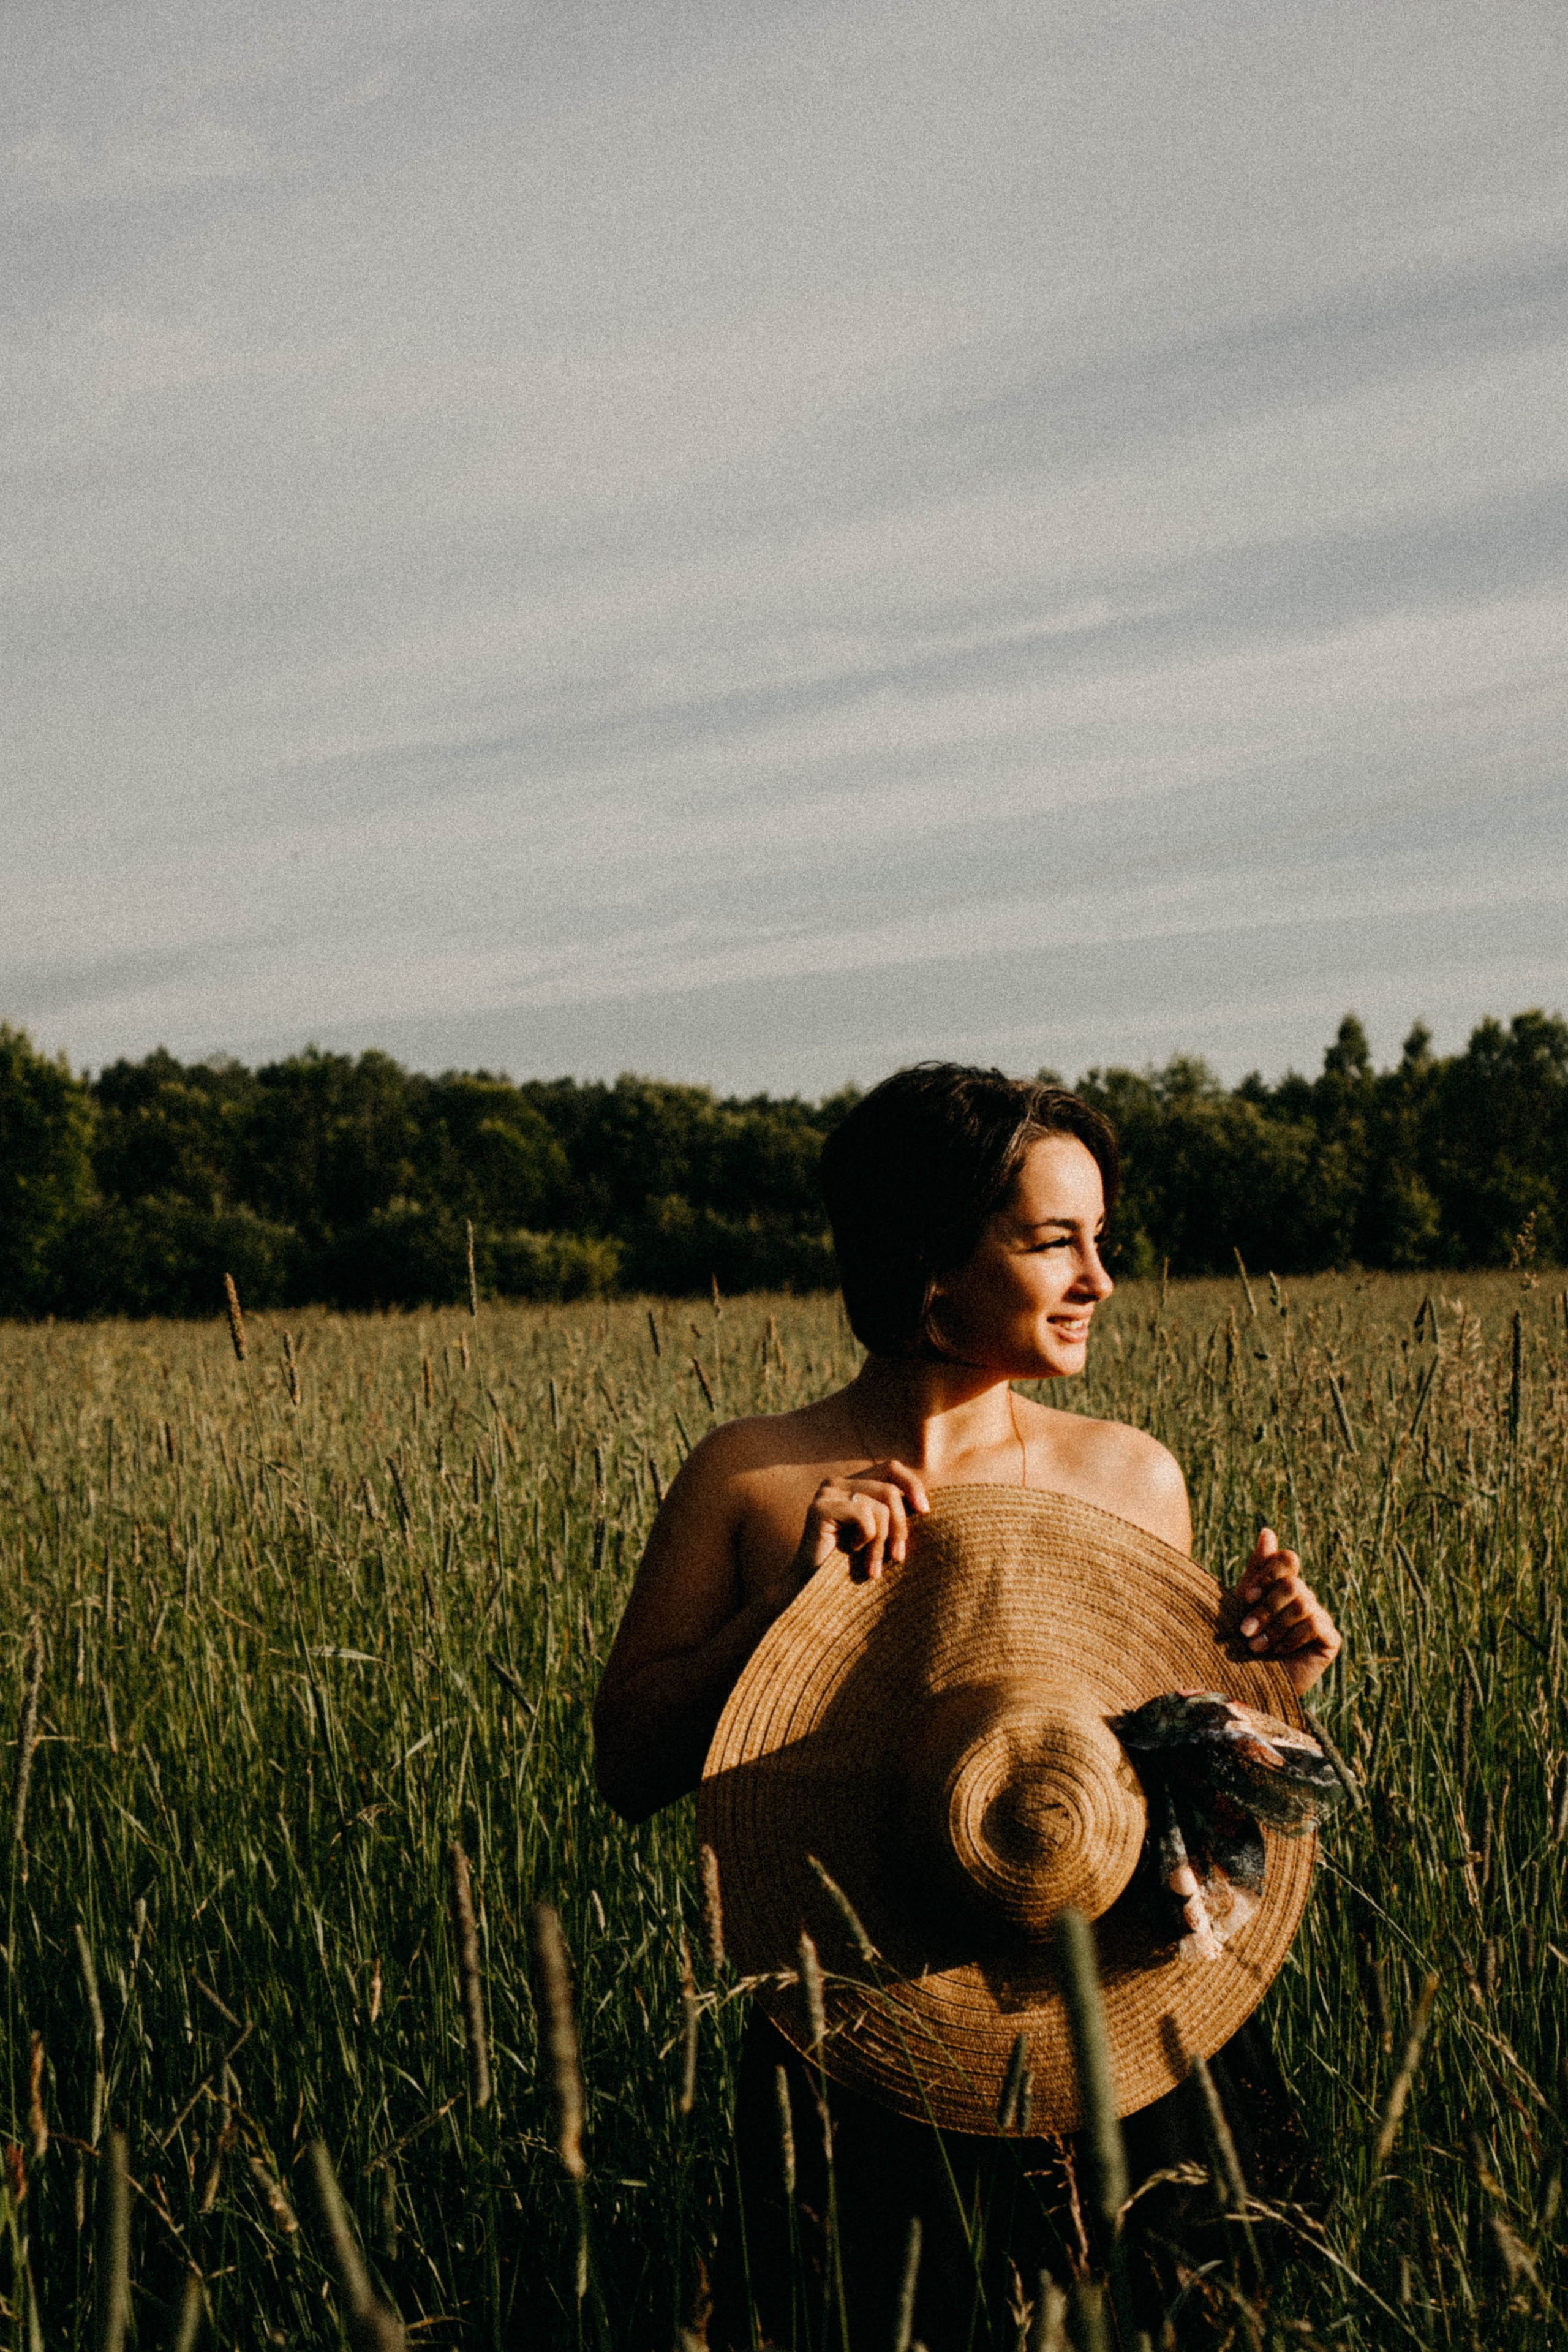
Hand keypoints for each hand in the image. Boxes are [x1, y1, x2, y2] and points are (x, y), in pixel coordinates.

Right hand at [794, 1459, 930, 1585]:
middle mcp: (837, 1482)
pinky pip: (864, 1516)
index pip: (891, 1468)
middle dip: (900, 1526)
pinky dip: (866, 1539)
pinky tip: (851, 1551)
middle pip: (890, 1490)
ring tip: (874, 1567)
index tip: (925, 1511)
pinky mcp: (820, 1508)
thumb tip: (924, 1505)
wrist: (814, 1591)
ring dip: (882, 1542)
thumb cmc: (849, 1566)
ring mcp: (827, 1493)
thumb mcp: (878, 1535)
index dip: (912, 1485)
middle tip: (897, 1557)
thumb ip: (892, 1514)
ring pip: (880, 1506)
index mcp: (852, 1484)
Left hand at [1232, 1528, 1341, 1694]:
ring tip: (1256, 1647)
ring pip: (1302, 1603)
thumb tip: (1268, 1531)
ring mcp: (1319, 1618)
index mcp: (1283, 1586)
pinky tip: (1278, 1653)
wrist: (1246, 1686)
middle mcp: (1304, 1599)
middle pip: (1292, 1584)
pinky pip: (1315, 1624)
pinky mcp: (1330, 1639)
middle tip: (1245, 1631)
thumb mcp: (1243, 1603)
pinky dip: (1291, 1637)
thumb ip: (1257, 1568)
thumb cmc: (1239, 1644)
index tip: (1246, 1596)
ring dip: (1274, 1626)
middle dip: (1265, 1608)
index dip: (1267, 1574)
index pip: (1287, 1560)